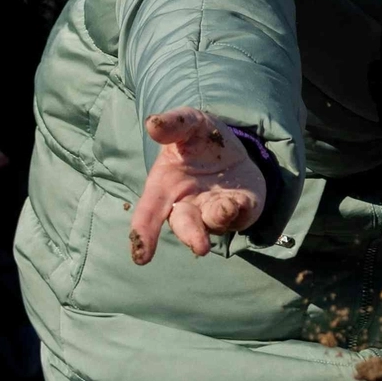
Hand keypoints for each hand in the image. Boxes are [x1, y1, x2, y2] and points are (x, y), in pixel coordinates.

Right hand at [128, 108, 263, 262]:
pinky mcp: (240, 210)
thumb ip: (173, 124)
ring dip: (219, 217)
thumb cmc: (198, 139)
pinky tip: (240, 201)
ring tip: (226, 207)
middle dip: (191, 235)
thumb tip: (153, 124)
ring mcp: (213, 211)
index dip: (143, 233)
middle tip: (200, 247)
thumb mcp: (188, 123)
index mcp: (165, 186)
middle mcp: (187, 205)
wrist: (232, 145)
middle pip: (185, 226)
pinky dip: (240, 209)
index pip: (149, 213)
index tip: (141, 257)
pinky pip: (241, 214)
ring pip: (214, 222)